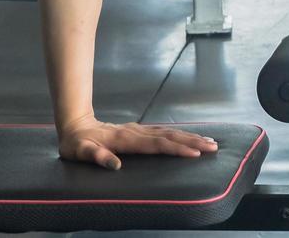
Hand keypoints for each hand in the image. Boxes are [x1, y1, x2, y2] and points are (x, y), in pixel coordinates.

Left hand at [58, 115, 218, 170]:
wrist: (75, 124)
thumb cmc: (77, 143)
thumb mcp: (80, 152)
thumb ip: (96, 157)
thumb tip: (115, 165)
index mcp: (125, 139)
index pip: (156, 144)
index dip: (175, 149)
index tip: (194, 154)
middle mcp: (136, 132)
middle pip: (169, 136)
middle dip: (192, 142)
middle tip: (213, 147)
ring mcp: (139, 130)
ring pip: (169, 132)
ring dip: (190, 137)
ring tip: (210, 142)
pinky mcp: (140, 131)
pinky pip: (164, 132)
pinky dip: (180, 135)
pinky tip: (191, 138)